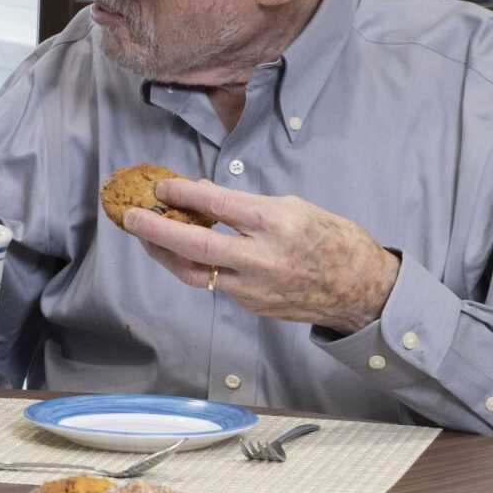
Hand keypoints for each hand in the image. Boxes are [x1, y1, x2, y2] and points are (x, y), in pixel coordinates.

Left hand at [118, 178, 400, 333]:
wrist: (361, 289)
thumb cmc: (331, 239)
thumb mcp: (293, 207)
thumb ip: (244, 205)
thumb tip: (202, 195)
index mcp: (277, 225)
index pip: (218, 206)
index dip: (184, 194)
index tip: (162, 186)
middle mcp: (263, 259)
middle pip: (197, 247)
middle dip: (157, 230)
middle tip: (131, 216)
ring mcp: (256, 288)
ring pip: (196, 273)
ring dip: (165, 254)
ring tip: (145, 235)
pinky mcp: (252, 306)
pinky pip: (215, 284)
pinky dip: (193, 266)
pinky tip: (181, 252)